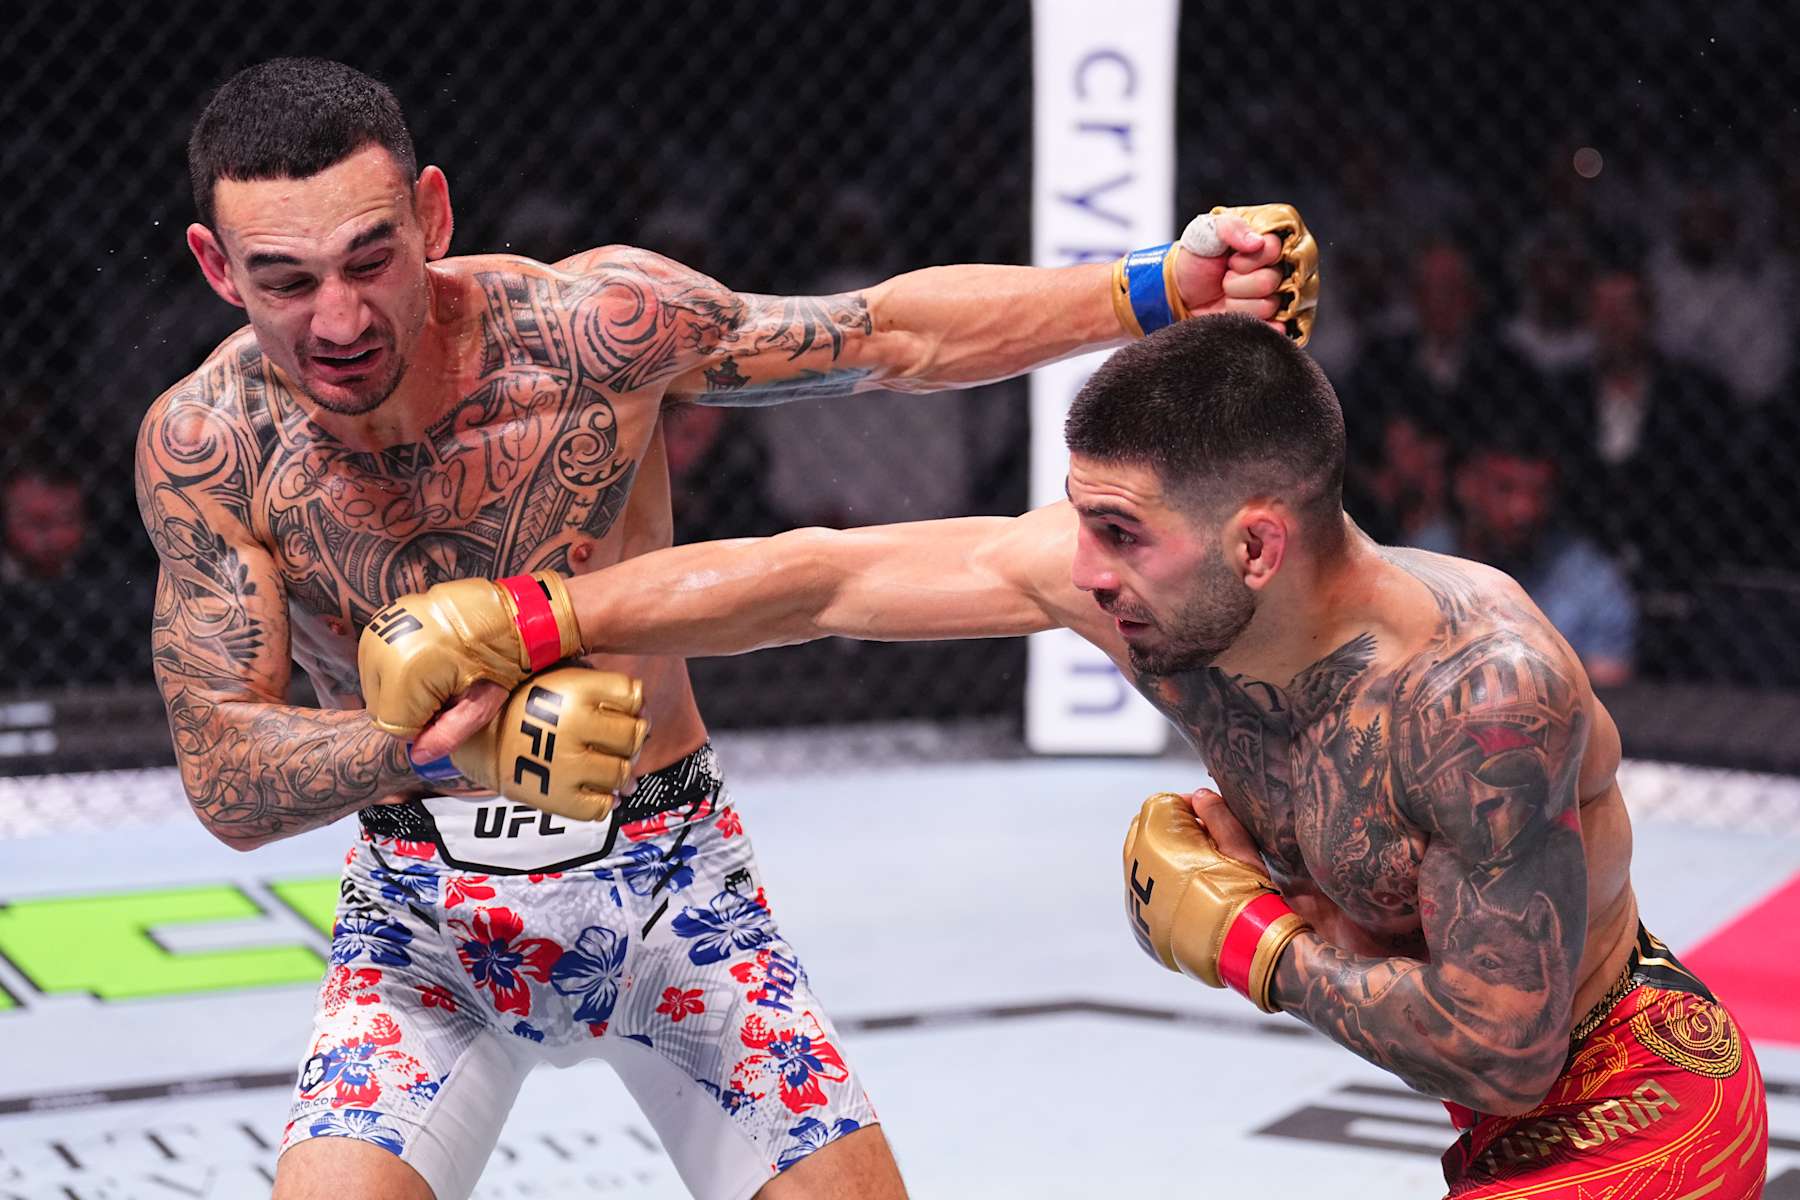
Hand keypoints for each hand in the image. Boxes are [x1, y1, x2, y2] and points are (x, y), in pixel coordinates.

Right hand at [359, 572, 582, 737]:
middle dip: (411, 709)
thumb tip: (417, 757)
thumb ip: (446, 736)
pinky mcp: (382, 620)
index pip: (395, 728)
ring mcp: (379, 632)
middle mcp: (383, 651)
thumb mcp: (480, 706)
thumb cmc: (500, 661)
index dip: (424, 727)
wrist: (507, 612)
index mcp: (405, 674)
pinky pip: (376, 662)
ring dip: (401, 690)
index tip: (449, 711)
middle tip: (446, 692)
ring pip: (376, 686)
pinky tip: (426, 660)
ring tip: (438, 673)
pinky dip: (395, 669)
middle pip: (381, 708)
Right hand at [448, 667, 648, 821]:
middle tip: (619, 740)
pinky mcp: (556, 798)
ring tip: (608, 766)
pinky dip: (605, 801)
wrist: (472, 735)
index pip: (634, 697)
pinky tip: (597, 790)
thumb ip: (599, 684)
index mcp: (575, 690)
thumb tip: (643, 713)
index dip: (635, 704)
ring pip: (622, 773)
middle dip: (633, 737)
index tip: (625, 709)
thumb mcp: (558, 674)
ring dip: (621, 771)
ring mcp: (564, 764)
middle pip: (635, 735)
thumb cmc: (523, 700)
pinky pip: (601, 807)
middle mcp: (573, 726)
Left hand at [1122, 790, 1308, 1011]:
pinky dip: (1160, 892)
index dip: (1186, 808)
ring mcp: (1134, 898)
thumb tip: (1199, 797)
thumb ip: (1215, 813)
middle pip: (1144, 832)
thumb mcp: (1238, 844)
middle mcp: (1135, 866)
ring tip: (1199, 876)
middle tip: (1204, 846)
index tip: (1208, 822)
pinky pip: (1143, 897)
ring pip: (1141, 865)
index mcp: (1156, 839)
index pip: (1159, 804)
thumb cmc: (1244, 890)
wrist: (1242, 946)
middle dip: (1170, 832)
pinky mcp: (1139, 925)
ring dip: (1163, 861)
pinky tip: (1189, 901)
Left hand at [1171, 204, 1320, 344]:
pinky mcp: (1269, 322)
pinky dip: (1258, 326)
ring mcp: (1274, 298)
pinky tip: (1239, 318)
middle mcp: (1277, 271)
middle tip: (1225, 279)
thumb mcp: (1207, 232)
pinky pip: (1277, 328)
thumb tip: (1257, 243)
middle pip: (1270, 281)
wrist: (1181, 292)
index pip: (1273, 250)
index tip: (1230, 260)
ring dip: (1237, 303)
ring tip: (1227, 296)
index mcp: (1267, 245)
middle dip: (1237, 283)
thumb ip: (1231, 228)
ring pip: (1267, 305)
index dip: (1246, 260)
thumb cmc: (1197, 259)